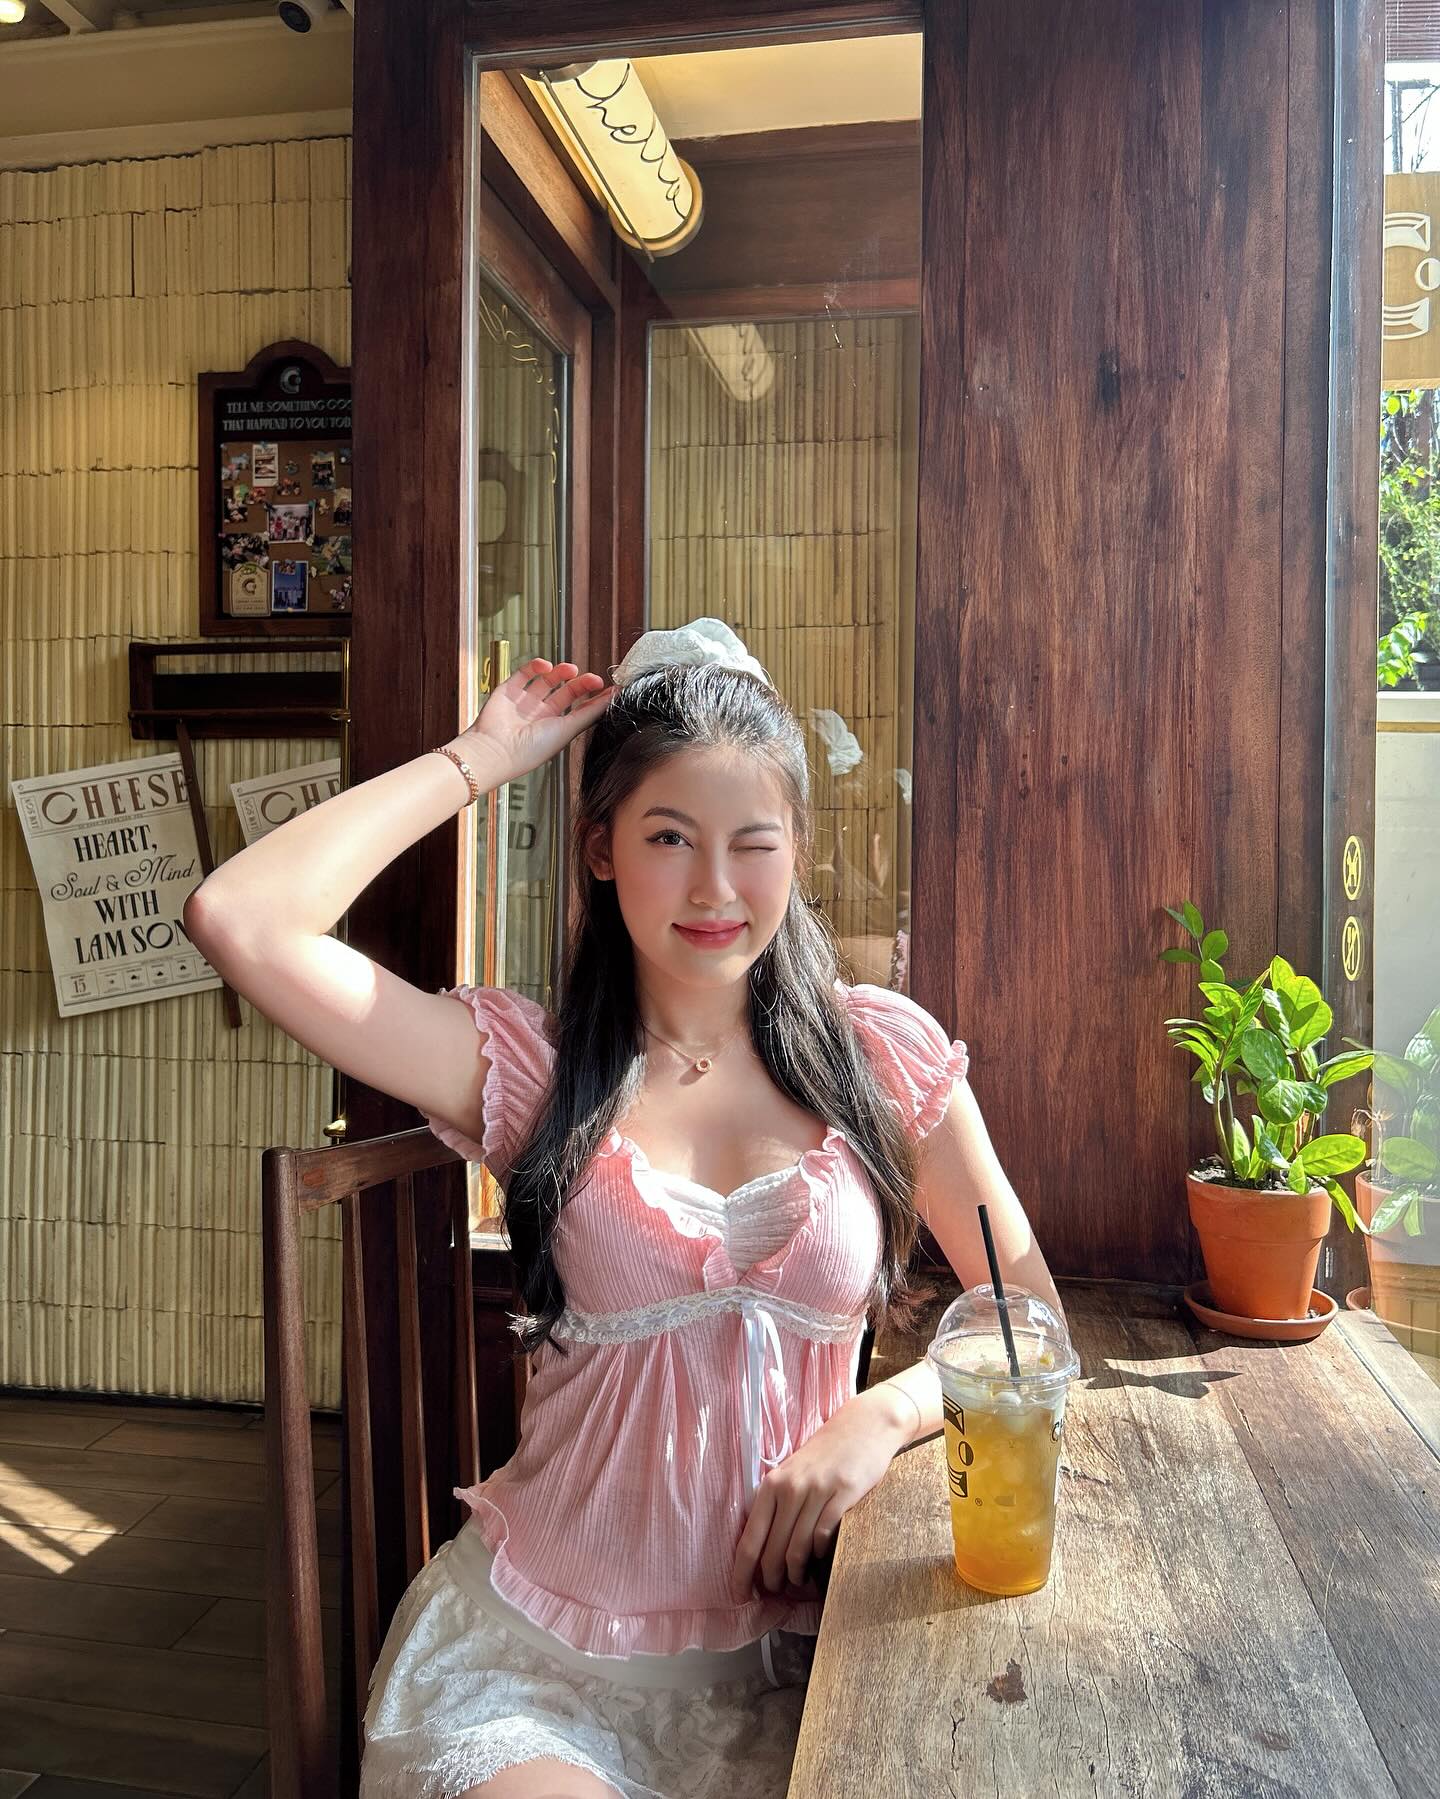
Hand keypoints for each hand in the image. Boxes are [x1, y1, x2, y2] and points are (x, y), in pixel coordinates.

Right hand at [459, 658, 614, 780]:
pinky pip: (524, 674)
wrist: (496, 750)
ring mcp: (525, 702)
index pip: (580, 708)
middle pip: (566, 693)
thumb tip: (613, 698)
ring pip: (547, 681)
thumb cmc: (531, 749)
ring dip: (560, 672)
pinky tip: (545, 666)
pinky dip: (535, 666)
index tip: (612, 688)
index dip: (595, 697)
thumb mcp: (567, 730)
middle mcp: (542, 715)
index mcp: (557, 728)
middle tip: (594, 679)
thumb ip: (590, 713)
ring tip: (570, 669)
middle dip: (581, 684)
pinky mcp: (509, 691)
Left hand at [729, 1387, 912, 1603]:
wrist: (863, 1427)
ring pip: (797, 1548)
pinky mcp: (842, 1494)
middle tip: (775, 1591)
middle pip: (772, 1550)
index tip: (739, 1595)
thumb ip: (777, 1504)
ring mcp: (816, 1491)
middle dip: (771, 1579)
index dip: (742, 1572)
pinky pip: (823, 1536)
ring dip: (795, 1573)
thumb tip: (762, 1550)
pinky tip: (819, 1558)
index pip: (749, 1539)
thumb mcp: (793, 1473)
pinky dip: (819, 1555)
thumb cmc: (825, 1454)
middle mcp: (790, 1488)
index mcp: (771, 1484)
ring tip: (797, 1581)